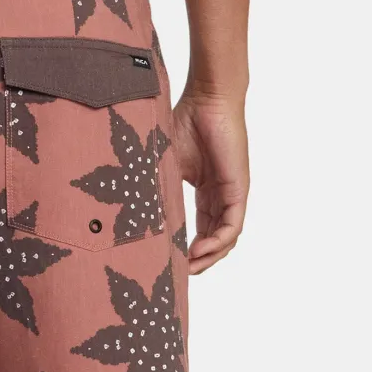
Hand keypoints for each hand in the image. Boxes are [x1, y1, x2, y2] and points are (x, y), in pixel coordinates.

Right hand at [171, 91, 249, 274]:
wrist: (206, 97)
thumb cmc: (185, 121)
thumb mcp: (166, 165)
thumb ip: (158, 189)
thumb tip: (134, 213)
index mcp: (207, 190)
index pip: (201, 229)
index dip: (188, 249)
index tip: (171, 261)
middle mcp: (222, 195)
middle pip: (216, 239)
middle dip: (200, 260)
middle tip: (181, 274)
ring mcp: (232, 193)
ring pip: (226, 238)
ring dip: (210, 257)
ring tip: (190, 267)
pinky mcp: (238, 189)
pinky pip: (232, 226)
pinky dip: (218, 243)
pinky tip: (200, 252)